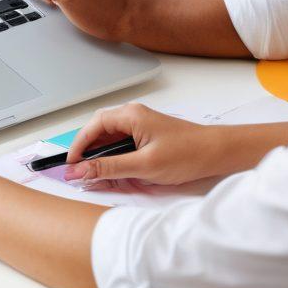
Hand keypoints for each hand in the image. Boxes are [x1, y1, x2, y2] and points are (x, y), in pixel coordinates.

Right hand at [64, 102, 224, 185]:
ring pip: (110, 136)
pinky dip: (114, 155)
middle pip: (99, 129)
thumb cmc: (187, 154)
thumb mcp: (143, 165)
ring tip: (94, 173)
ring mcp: (140, 123)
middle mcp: (133, 115)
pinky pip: (122, 141)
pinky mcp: (147, 134)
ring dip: (100, 154)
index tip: (70, 165)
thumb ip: (109, 168)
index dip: (78, 145)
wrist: (217, 153)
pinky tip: (114, 170)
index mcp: (130, 115)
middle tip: (79, 170)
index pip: (93, 126)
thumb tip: (82, 170)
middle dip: (87, 150)